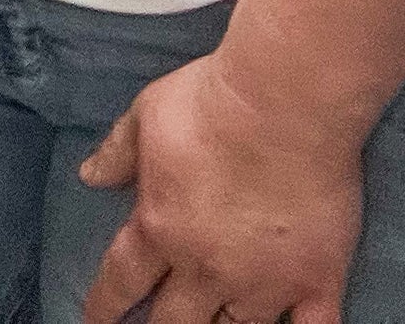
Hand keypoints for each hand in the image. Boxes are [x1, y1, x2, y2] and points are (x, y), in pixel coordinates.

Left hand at [77, 48, 365, 323]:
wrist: (286, 102)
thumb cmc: (213, 102)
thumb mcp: (147, 113)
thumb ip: (118, 151)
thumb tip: (89, 176)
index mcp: (160, 229)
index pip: (121, 281)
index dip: (104, 306)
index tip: (95, 320)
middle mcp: (206, 268)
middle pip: (173, 322)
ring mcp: (263, 281)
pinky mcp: (315, 279)